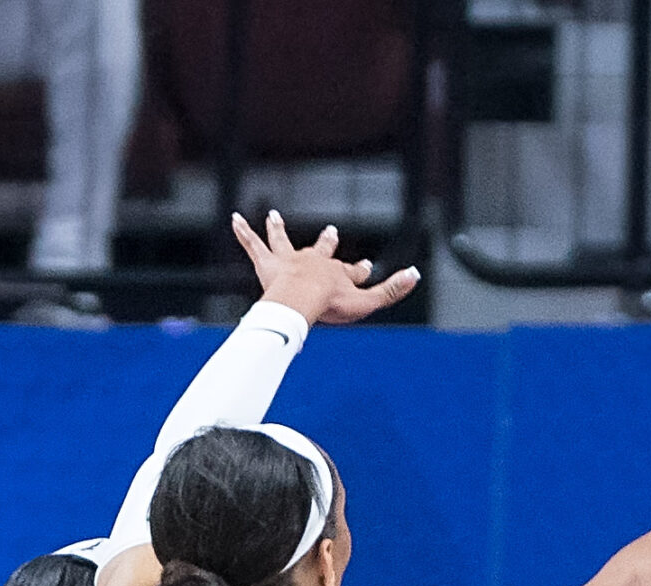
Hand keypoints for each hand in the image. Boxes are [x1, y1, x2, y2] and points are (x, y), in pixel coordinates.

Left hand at [231, 209, 418, 327]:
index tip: (367, 265)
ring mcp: (290, 261)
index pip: (352, 271)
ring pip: (284, 242)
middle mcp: (313, 261)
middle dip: (326, 242)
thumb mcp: (367, 302)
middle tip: (331, 231)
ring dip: (279, 229)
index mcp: (336, 273)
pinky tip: (234, 218)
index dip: (361, 270)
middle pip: (320, 250)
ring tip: (274, 216)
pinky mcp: (268, 264)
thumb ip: (391, 292)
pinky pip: (254, 245)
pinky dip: (244, 232)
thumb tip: (416, 275)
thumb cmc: (329, 304)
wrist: (301, 299)